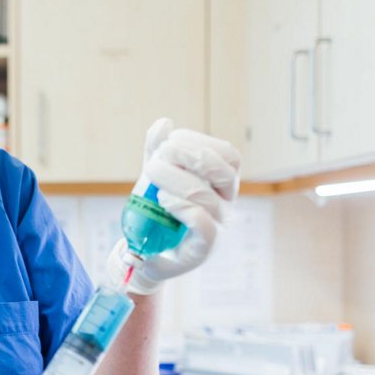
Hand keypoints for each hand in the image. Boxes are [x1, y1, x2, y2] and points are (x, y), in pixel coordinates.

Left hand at [107, 117, 241, 294]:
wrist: (145, 251)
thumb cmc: (157, 211)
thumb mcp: (155, 177)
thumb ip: (156, 151)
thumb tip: (163, 124)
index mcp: (221, 183)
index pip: (228, 155)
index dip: (200, 141)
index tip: (170, 140)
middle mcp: (226, 204)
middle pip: (225, 172)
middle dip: (191, 156)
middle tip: (161, 154)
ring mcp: (217, 227)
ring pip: (208, 197)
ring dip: (176, 180)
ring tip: (152, 175)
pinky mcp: (202, 249)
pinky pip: (205, 226)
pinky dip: (183, 208)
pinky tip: (163, 200)